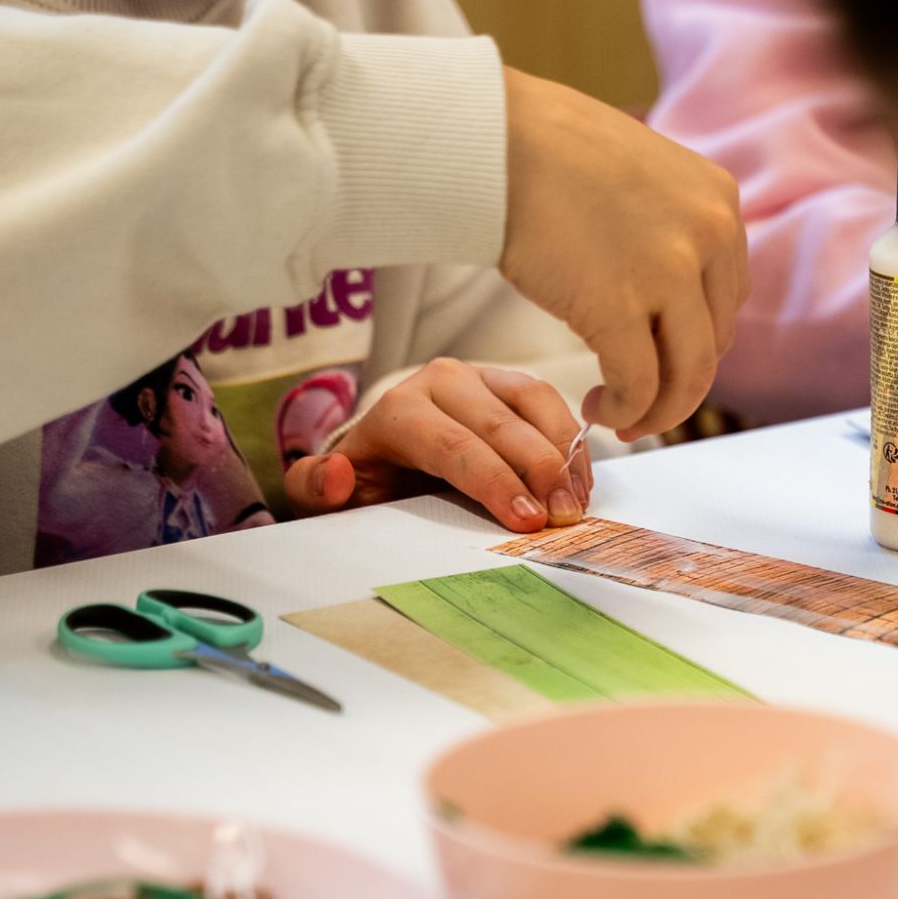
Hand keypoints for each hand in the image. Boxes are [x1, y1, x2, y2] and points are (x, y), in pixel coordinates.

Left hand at [282, 359, 589, 530]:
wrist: (385, 455)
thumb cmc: (365, 481)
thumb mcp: (325, 494)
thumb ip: (317, 489)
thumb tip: (337, 474)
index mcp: (398, 409)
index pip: (453, 444)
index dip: (494, 482)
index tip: (526, 521)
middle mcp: (441, 381)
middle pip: (500, 423)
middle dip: (539, 471)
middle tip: (564, 518)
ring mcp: (481, 377)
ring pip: (534, 402)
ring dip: (564, 452)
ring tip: (577, 503)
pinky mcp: (511, 384)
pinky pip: (551, 403)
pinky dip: (571, 443)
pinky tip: (580, 485)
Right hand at [500, 67, 747, 441]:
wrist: (493, 137)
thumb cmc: (545, 149)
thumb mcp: (640, 176)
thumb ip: (666, 226)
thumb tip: (662, 284)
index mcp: (720, 201)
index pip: (727, 298)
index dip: (694, 343)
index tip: (662, 361)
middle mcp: (710, 235)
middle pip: (713, 341)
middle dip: (678, 384)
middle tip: (641, 404)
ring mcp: (670, 272)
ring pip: (687, 374)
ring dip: (658, 410)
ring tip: (621, 418)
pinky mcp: (620, 306)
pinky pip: (638, 384)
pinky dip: (624, 410)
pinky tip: (596, 409)